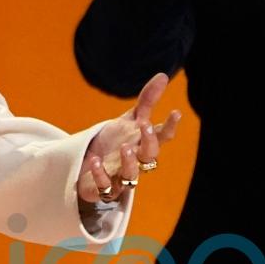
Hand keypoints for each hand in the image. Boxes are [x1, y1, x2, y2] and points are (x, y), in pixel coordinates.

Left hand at [78, 73, 180, 203]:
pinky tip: (94, 161)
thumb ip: (147, 101)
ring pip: (131, 175)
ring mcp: (120, 177)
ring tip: (125, 147)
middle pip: (150, 157)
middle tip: (146, 126)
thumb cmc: (115, 142)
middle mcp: (136, 162)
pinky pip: (105, 186)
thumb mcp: (129, 120)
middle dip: (150, 143)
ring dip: (129, 162)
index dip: (170, 126)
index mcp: (143, 144)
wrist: (89, 165)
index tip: (175, 112)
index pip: (162, 137)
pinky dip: (100, 175)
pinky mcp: (103, 188)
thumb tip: (164, 75)